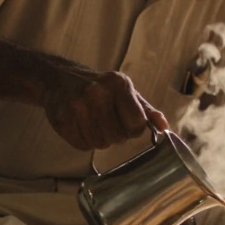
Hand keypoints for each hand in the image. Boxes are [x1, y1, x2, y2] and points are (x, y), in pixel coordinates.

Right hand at [44, 70, 168, 150]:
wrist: (60, 78)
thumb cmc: (99, 87)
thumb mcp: (126, 91)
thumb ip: (146, 110)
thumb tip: (164, 127)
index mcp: (118, 84)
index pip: (137, 122)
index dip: (134, 128)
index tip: (127, 122)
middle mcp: (97, 92)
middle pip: (118, 136)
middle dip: (116, 135)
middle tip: (107, 122)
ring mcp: (77, 106)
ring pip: (100, 143)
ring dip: (100, 139)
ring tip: (94, 123)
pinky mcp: (62, 119)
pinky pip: (82, 146)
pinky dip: (84, 141)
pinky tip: (81, 126)